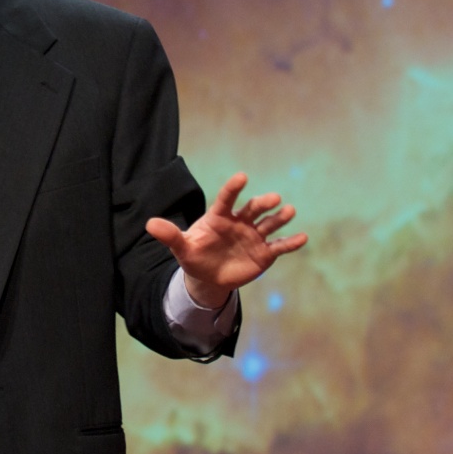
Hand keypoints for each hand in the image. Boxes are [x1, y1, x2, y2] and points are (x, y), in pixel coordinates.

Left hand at [146, 172, 307, 309]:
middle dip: (262, 203)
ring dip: (279, 218)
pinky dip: (291, 242)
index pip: (226, 198)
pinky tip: (303, 237)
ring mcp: (253, 236)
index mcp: (219, 216)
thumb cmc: (195, 255)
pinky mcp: (264, 253)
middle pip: (252, 209)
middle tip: (273, 199)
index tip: (242, 177)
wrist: (209, 277)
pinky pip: (279, 246)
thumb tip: (149, 224)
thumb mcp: (181, 248)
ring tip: (290, 211)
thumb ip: (169, 235)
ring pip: (269, 224)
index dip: (233, 188)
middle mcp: (240, 222)